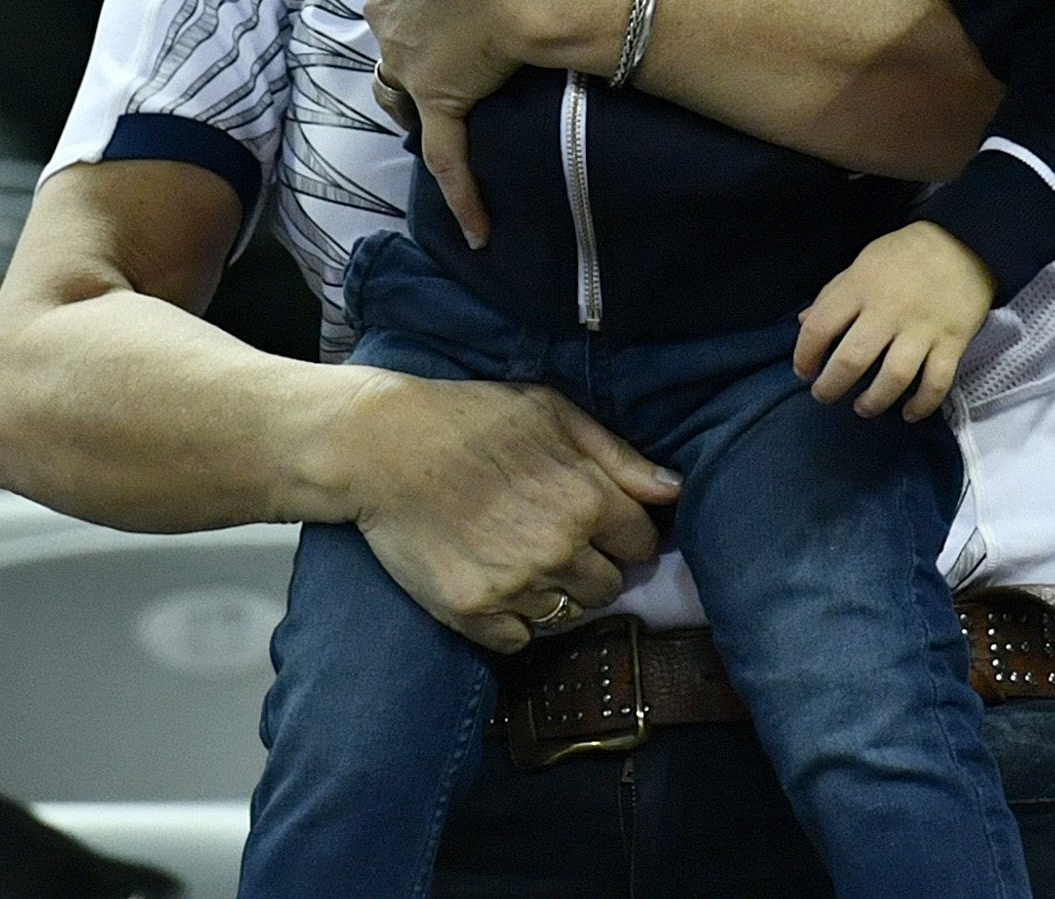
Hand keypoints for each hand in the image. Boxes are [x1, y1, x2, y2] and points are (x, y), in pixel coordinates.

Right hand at [335, 371, 680, 653]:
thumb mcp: (555, 414)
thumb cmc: (472, 418)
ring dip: (556, 595)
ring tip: (523, 559)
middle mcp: (561, 550)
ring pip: (568, 617)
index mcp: (590, 500)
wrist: (381, 446)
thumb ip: (620, 457)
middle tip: (558, 541)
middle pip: (610, 588)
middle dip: (594, 567)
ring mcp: (516, 586)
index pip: (643, 545)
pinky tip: (495, 583)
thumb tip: (674, 490)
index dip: (626, 536)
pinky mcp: (472, 613)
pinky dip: (513, 621)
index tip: (602, 525)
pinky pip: (518, 641)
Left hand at [367, 0, 640, 244]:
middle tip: (448, 33)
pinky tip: (479, 231)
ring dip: (408, 97)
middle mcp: (385, 6)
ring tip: (432, 106)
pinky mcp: (441, 104)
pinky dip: (464, 197)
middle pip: (387, 26)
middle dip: (408, 34)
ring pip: (394, 88)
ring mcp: (407, 62)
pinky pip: (448, 160)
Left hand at [792, 221, 993, 419]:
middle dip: (831, 387)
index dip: (804, 355)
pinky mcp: (953, 341)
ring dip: (873, 401)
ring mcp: (923, 328)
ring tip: (862, 407)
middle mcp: (889, 310)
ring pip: (894, 377)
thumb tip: (804, 323)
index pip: (819, 327)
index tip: (804, 370)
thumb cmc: (905, 254)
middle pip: (852, 360)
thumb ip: (833, 294)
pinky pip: (937, 382)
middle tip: (825, 395)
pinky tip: (908, 413)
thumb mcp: (862, 263)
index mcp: (861, 287)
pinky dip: (922, 405)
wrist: (964, 242)